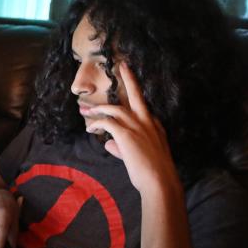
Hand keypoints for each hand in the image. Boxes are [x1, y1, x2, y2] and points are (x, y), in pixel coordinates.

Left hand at [83, 62, 179, 194]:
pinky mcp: (125, 134)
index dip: (131, 105)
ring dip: (99, 108)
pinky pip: (106, 122)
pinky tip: (90, 128)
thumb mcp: (139, 156)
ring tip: (87, 110)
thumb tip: (107, 144)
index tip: (122, 100)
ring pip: (115, 108)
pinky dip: (96, 123)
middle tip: (122, 65)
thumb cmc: (152, 173)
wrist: (160, 182)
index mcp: (155, 126)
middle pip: (137, 94)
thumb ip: (122, 148)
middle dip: (129, 78)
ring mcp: (137, 126)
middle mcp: (147, 121)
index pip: (142, 108)